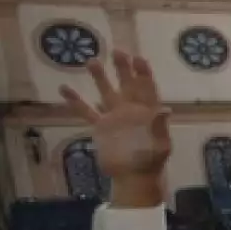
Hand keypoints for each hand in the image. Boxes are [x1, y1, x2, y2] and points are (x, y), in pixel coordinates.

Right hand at [60, 51, 171, 208]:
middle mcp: (131, 111)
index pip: (147, 89)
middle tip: (117, 51)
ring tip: (91, 60)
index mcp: (148, 113)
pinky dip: (76, 101)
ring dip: (100, 78)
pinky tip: (64, 88)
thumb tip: (166, 110)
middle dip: (123, 68)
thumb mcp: (160, 145)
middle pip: (127, 85)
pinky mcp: (101, 127)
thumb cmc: (151, 162)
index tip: (138, 58)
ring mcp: (115, 118)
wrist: (133, 178)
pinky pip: (86, 111)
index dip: (144, 73)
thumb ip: (159, 127)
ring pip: (106, 93)